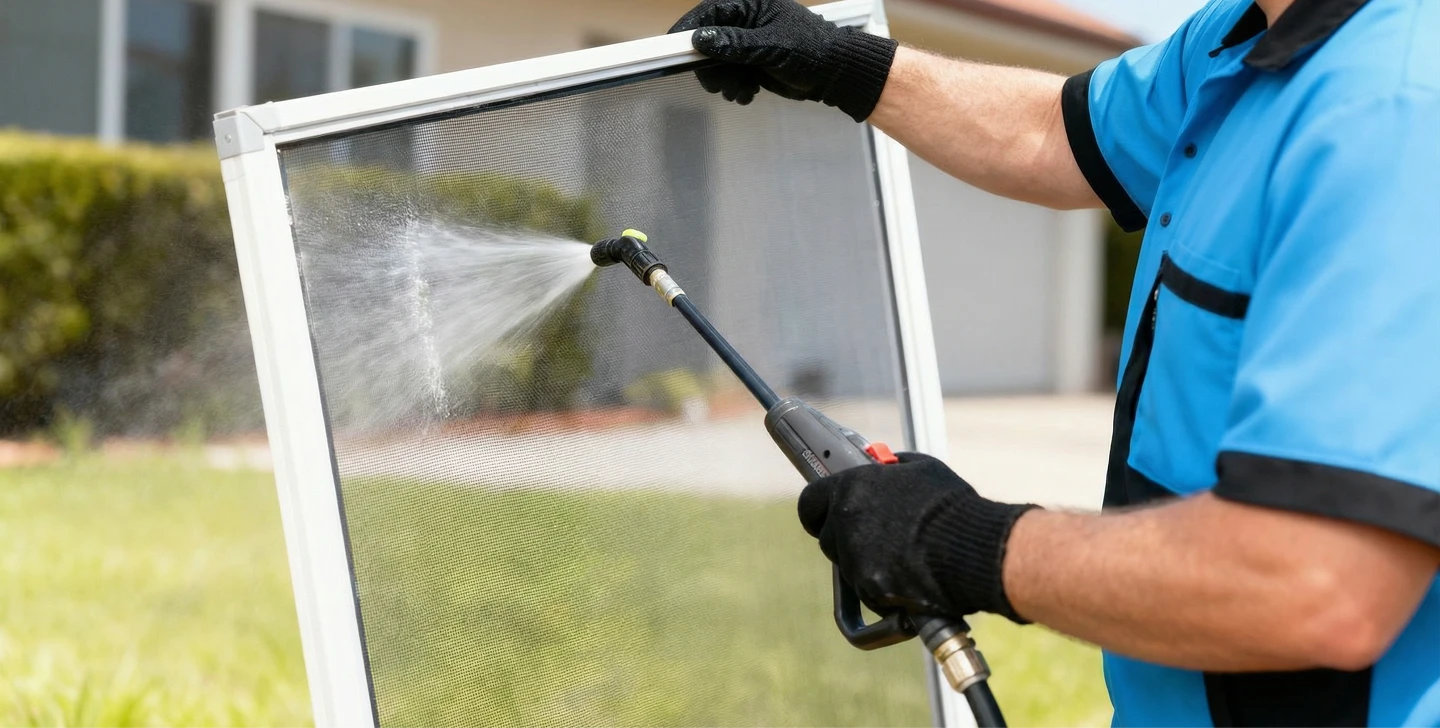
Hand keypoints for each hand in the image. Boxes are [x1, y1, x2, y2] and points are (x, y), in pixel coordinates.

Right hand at [668, 0, 898, 120]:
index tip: (673, 50)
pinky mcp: (752, 63)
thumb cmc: (812, 51)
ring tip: (741, 91)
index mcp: (751, 5)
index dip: (688, 31)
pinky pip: (730, 76)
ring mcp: (748, 43)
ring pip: (717, 63)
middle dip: (711, 67)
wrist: (835, 74)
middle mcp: (746, 21)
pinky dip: (735, 88)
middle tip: (718, 85)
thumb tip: (702, 39)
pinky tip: (748, 93)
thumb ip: (735, 44)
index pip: (709, 13)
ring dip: (725, 82)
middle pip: (708, 42)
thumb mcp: (771, 47)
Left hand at [797, 453, 1037, 621]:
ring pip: (848, 566)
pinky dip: (883, 588)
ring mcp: (855, 558)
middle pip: (827, 537)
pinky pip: (867, 591)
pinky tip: (910, 575)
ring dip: (867, 564)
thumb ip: (890, 470)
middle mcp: (846, 522)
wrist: (974, 549)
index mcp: (852, 488)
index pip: (810, 502)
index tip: (828, 514)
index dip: (819, 510)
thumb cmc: (951, 506)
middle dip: (845, 539)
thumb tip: (883, 469)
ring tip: (904, 556)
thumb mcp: (920, 470)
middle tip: (877, 537)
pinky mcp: (870, 588)